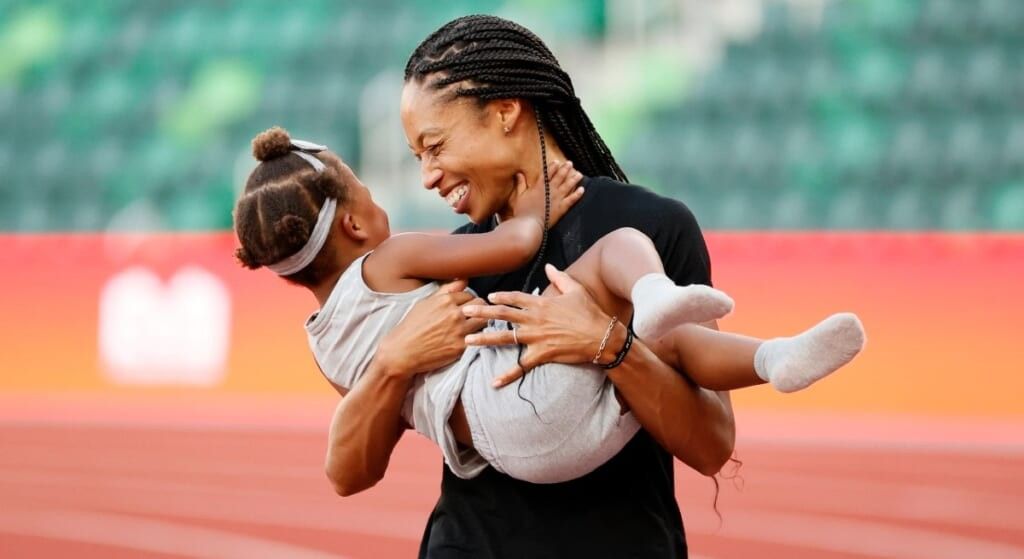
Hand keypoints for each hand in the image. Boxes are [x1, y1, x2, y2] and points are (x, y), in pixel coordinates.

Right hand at [377, 280, 487, 376]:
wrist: (402, 352)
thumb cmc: (411, 326)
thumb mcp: (425, 302)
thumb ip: (446, 290)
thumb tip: (463, 279)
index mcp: (445, 300)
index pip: (469, 294)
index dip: (468, 301)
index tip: (464, 307)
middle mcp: (454, 314)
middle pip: (481, 305)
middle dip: (478, 309)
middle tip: (472, 316)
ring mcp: (459, 331)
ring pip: (484, 321)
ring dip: (480, 323)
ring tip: (473, 327)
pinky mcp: (461, 347)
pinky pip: (478, 338)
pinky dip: (476, 337)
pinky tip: (469, 339)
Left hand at [461, 264, 615, 386]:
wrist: (602, 336)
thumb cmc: (590, 312)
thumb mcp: (576, 290)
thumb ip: (559, 278)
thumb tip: (549, 267)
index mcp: (541, 303)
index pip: (515, 298)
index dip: (500, 297)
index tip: (487, 297)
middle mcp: (534, 319)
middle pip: (502, 314)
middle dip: (481, 313)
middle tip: (464, 312)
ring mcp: (536, 337)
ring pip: (505, 338)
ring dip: (484, 340)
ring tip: (467, 342)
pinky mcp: (541, 354)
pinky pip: (521, 366)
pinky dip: (507, 375)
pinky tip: (493, 382)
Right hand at [508, 161, 584, 229]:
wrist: (530, 223)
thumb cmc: (522, 211)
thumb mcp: (519, 196)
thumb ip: (520, 184)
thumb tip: (519, 174)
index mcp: (539, 187)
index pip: (547, 173)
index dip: (553, 167)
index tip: (557, 162)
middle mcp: (550, 190)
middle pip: (560, 177)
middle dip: (565, 169)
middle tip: (570, 163)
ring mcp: (557, 198)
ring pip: (568, 186)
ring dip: (574, 179)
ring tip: (579, 174)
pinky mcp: (562, 207)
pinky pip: (572, 199)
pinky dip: (577, 194)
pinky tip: (582, 189)